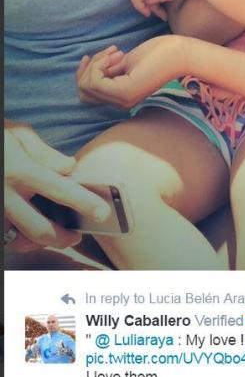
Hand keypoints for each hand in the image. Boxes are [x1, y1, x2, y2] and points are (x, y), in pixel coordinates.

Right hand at [4, 121, 110, 251]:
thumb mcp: (15, 133)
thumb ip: (43, 152)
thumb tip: (69, 167)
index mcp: (18, 171)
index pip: (59, 190)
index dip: (84, 203)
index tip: (103, 212)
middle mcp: (5, 195)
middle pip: (41, 229)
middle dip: (64, 237)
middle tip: (78, 235)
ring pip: (22, 240)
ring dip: (43, 242)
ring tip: (58, 235)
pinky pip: (8, 237)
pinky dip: (22, 238)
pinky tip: (32, 232)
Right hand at [76, 36, 193, 109]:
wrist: (179, 52)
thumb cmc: (158, 54)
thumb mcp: (125, 63)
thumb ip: (108, 71)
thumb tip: (87, 72)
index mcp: (122, 97)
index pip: (87, 93)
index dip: (86, 72)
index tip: (101, 55)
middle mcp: (121, 103)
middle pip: (83, 91)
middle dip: (89, 68)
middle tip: (110, 53)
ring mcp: (123, 99)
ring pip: (86, 85)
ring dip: (95, 64)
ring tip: (116, 52)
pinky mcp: (125, 92)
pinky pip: (95, 81)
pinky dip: (99, 64)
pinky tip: (117, 54)